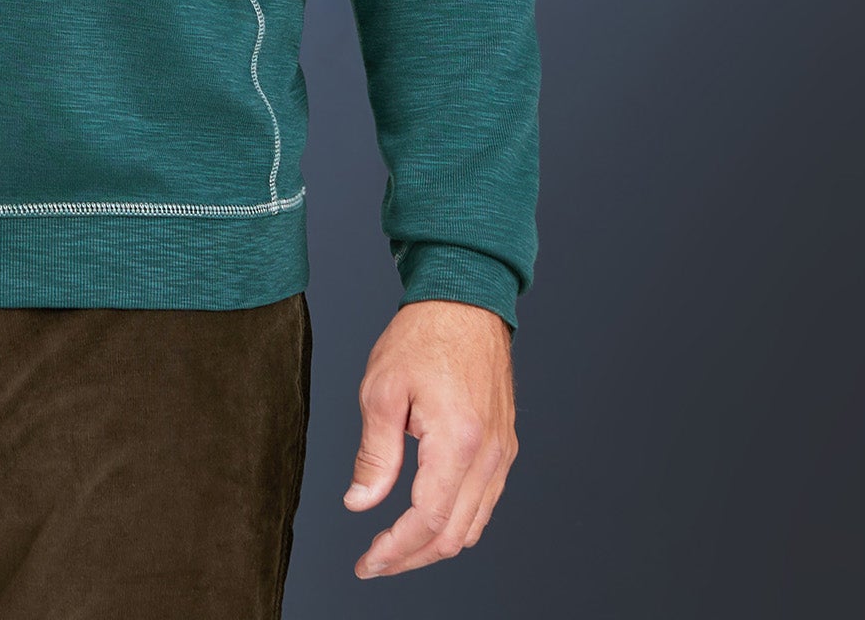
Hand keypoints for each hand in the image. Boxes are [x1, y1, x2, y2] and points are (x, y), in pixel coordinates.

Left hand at [343, 297, 517, 576]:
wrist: (465, 301)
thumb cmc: (423, 336)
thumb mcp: (381, 390)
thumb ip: (375, 455)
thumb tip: (360, 504)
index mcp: (458, 442)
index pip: (428, 521)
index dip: (395, 551)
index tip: (367, 563)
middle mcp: (488, 455)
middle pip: (454, 535)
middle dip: (412, 558)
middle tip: (375, 562)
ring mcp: (501, 453)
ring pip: (473, 526)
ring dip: (434, 545)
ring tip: (395, 547)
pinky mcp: (503, 446)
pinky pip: (484, 502)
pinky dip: (456, 522)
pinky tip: (427, 518)